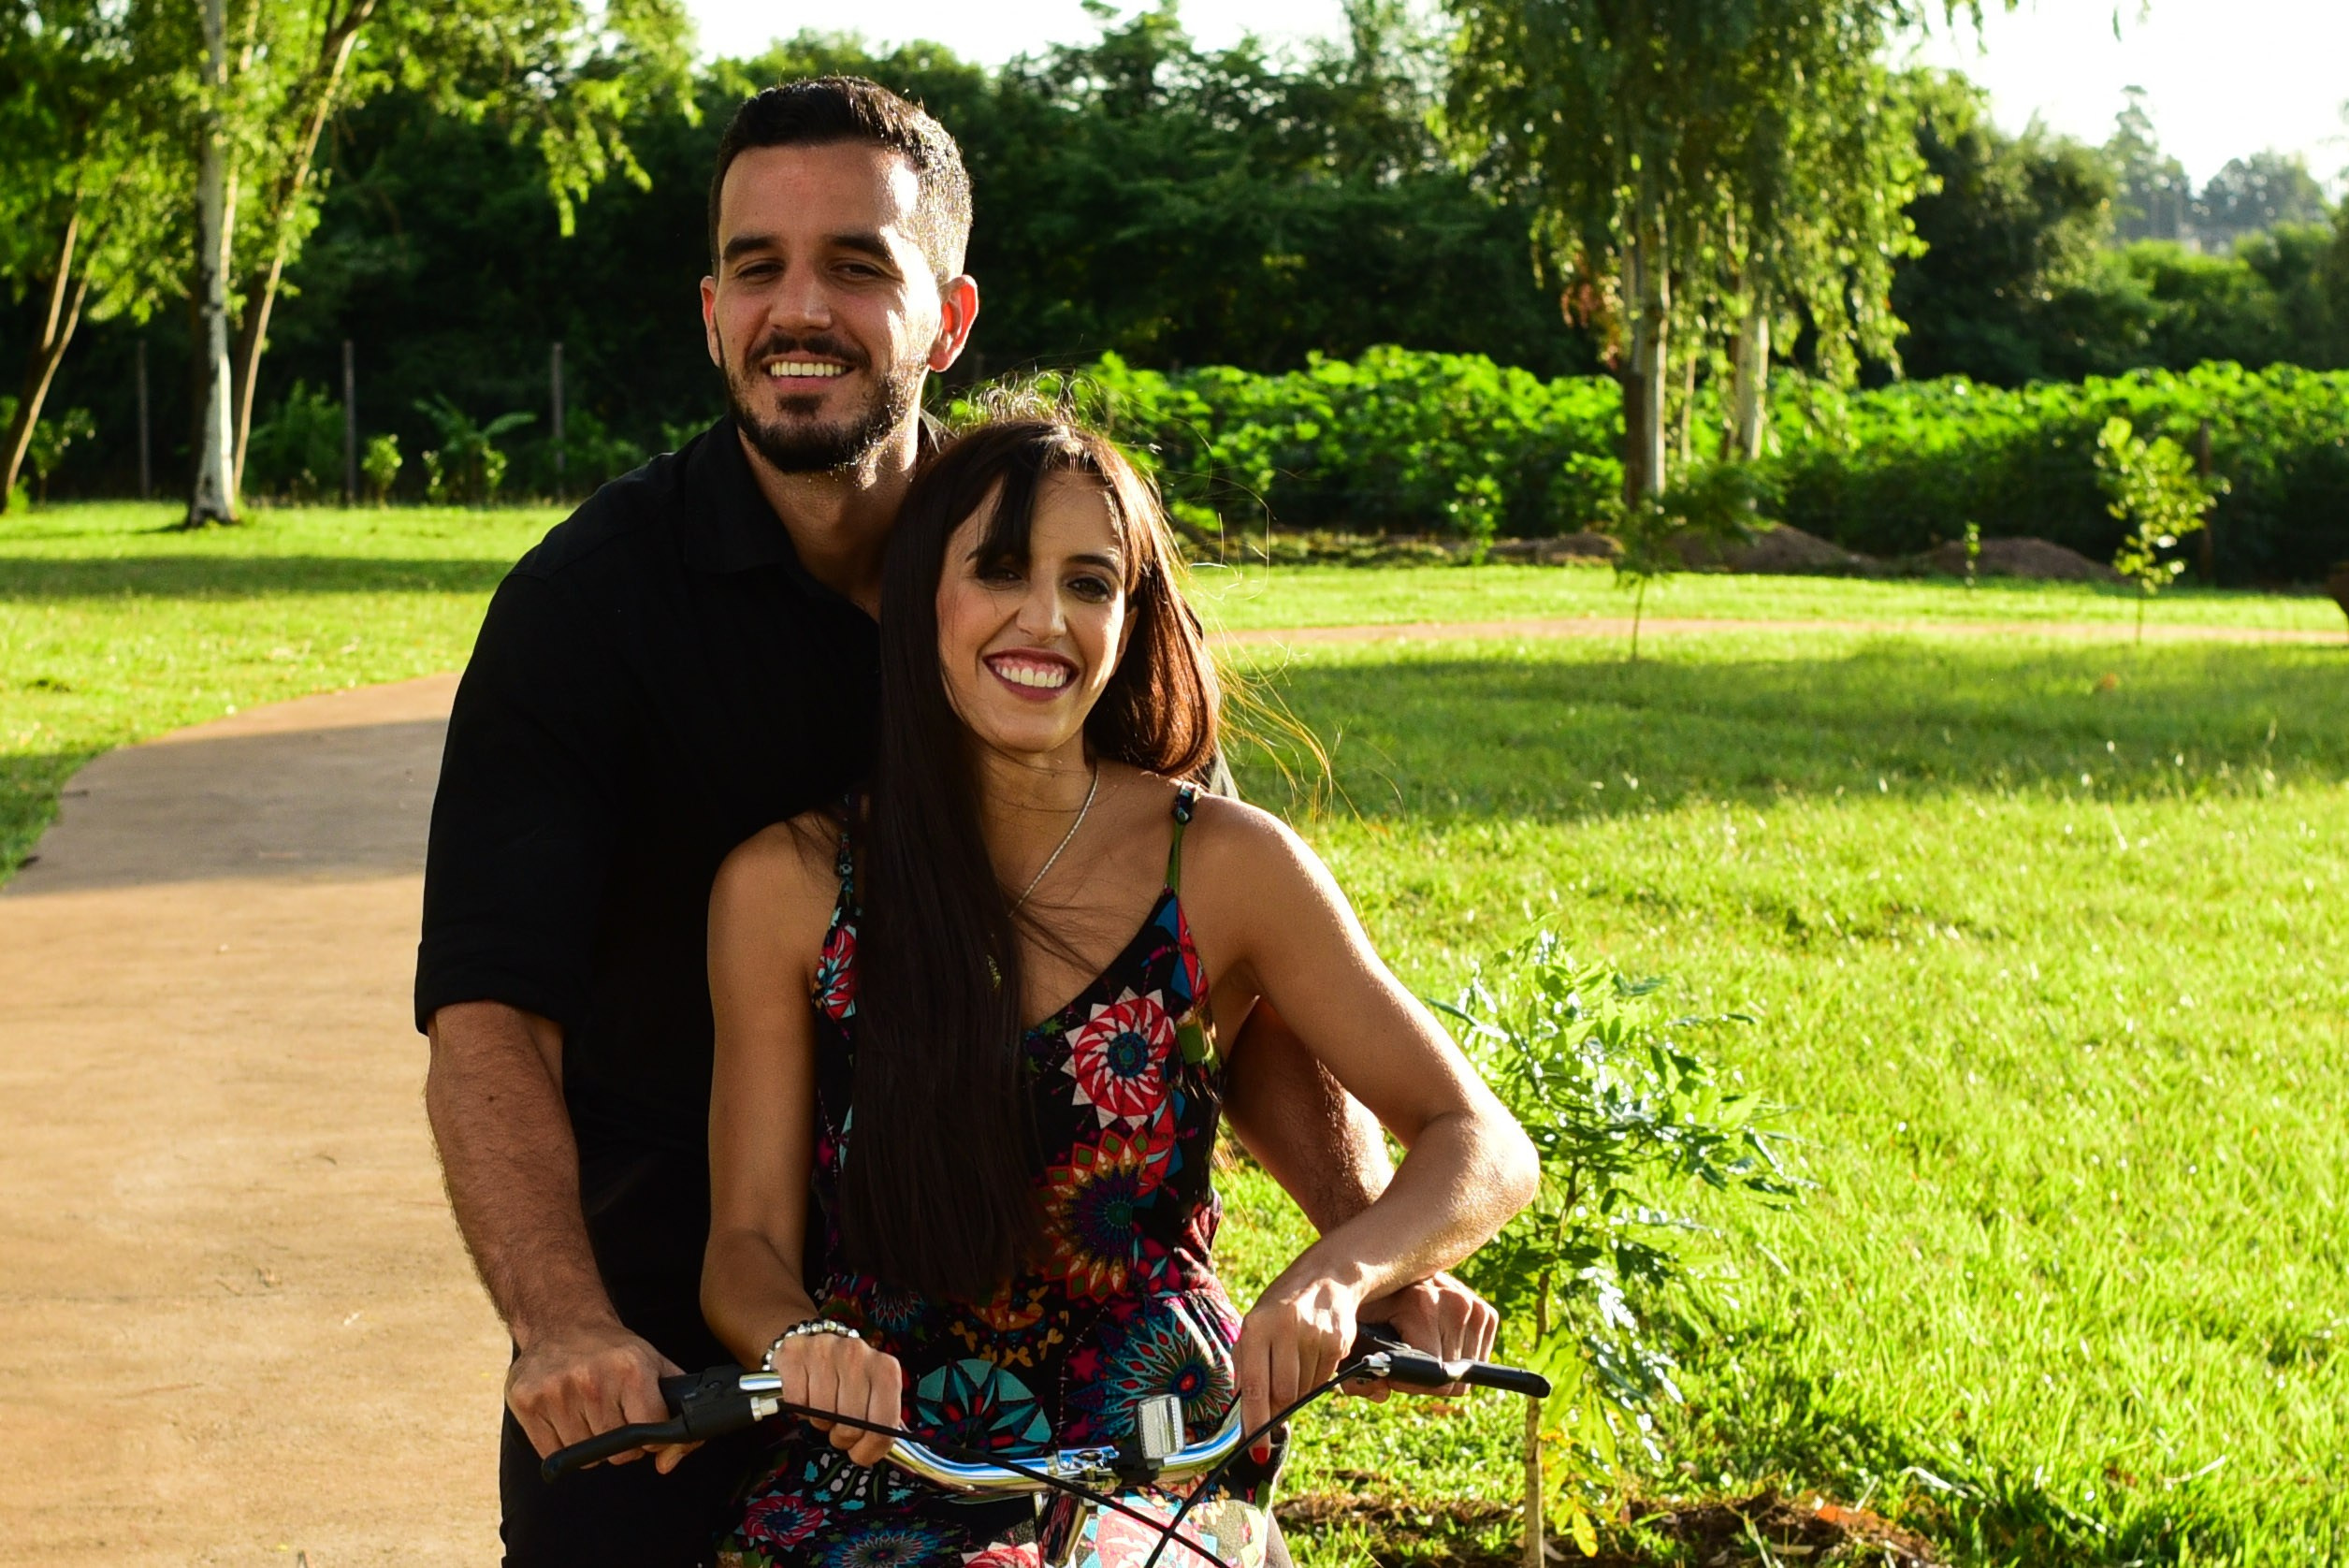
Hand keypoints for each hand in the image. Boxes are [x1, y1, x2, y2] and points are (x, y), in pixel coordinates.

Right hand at [507, 1318, 698, 1473]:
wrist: (563, 1322)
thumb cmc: (613, 1351)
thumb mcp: (655, 1364)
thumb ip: (675, 1410)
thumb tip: (666, 1463)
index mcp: (631, 1369)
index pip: (649, 1433)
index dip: (651, 1438)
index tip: (644, 1427)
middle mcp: (592, 1380)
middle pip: (617, 1452)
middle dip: (621, 1444)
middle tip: (614, 1417)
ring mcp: (556, 1392)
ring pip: (585, 1457)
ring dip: (590, 1444)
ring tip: (589, 1412)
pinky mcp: (526, 1402)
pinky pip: (553, 1454)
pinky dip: (563, 1446)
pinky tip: (567, 1417)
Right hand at [770, 1329, 903, 1466]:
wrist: (818, 1340)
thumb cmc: (850, 1376)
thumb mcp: (874, 1393)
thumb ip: (884, 1419)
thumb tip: (888, 1453)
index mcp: (885, 1368)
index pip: (883, 1426)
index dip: (871, 1449)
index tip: (861, 1454)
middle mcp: (857, 1354)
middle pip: (850, 1425)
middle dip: (843, 1437)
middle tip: (839, 1428)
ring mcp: (825, 1350)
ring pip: (821, 1415)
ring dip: (821, 1421)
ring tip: (824, 1408)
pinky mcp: (794, 1352)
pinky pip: (797, 1402)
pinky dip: (800, 1408)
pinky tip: (808, 1394)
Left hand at [1235, 1274, 1359, 1458]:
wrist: (1326, 1278)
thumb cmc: (1281, 1308)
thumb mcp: (1254, 1325)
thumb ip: (1243, 1362)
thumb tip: (1240, 1404)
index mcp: (1257, 1327)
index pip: (1254, 1386)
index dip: (1255, 1423)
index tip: (1257, 1451)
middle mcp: (1285, 1329)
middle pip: (1283, 1394)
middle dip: (1279, 1411)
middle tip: (1276, 1411)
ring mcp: (1314, 1335)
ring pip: (1305, 1391)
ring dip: (1297, 1393)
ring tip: (1294, 1369)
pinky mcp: (1337, 1341)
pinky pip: (1324, 1380)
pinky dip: (1316, 1381)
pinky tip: (1311, 1360)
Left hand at [1346, 1272, 1497, 1400]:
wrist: (1385, 1266)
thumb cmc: (1366, 1303)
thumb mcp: (1355, 1332)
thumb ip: (1357, 1368)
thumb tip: (1381, 1392)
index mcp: (1424, 1303)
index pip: (1434, 1374)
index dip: (1408, 1382)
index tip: (1390, 1370)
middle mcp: (1457, 1302)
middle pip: (1452, 1379)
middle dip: (1422, 1376)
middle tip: (1402, 1356)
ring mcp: (1475, 1306)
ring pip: (1466, 1372)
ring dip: (1441, 1368)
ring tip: (1418, 1344)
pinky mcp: (1486, 1313)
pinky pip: (1477, 1360)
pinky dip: (1457, 1357)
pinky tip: (1436, 1339)